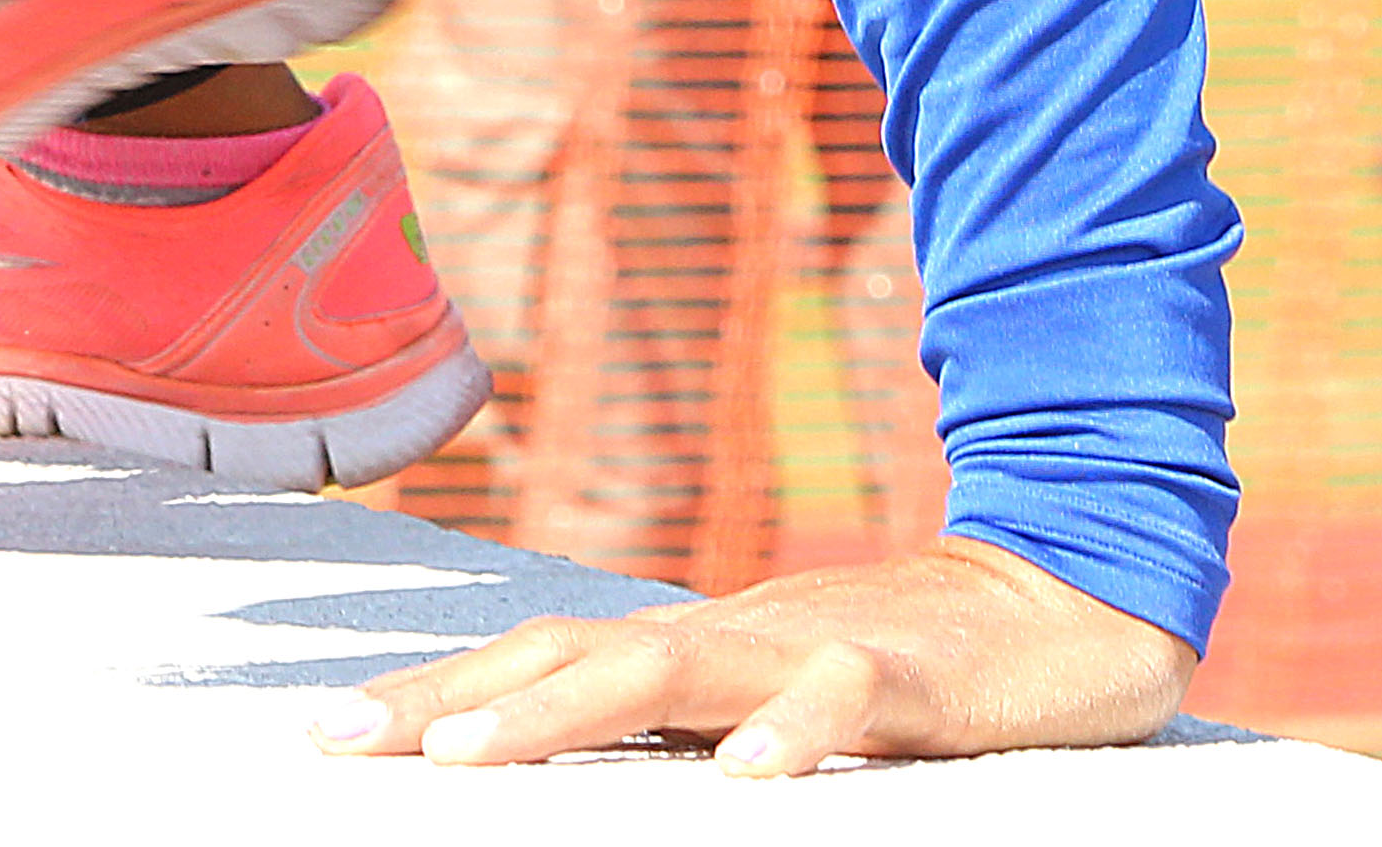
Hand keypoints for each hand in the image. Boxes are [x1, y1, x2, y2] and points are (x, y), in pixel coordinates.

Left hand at [308, 539, 1192, 775]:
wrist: (1057, 601)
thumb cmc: (890, 665)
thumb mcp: (760, 698)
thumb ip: (671, 721)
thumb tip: (538, 758)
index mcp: (684, 646)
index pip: (533, 655)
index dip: (430, 691)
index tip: (325, 732)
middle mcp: (722, 634)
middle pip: (564, 652)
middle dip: (446, 700)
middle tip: (345, 742)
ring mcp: (807, 644)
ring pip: (668, 670)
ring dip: (560, 710)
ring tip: (466, 757)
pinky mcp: (908, 673)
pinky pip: (844, 697)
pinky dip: (792, 731)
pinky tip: (746, 780)